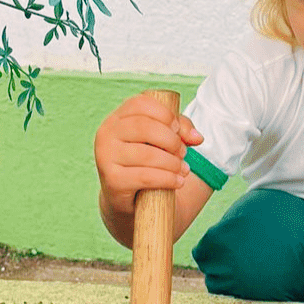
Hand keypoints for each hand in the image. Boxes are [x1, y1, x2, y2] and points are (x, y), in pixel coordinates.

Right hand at [94, 93, 202, 218]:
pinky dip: (167, 179)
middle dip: (171, 140)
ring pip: (146, 154)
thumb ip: (180, 129)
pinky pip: (145, 176)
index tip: (177, 129)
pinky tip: (178, 181)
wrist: (128, 199)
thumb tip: (197, 138)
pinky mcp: (112, 180)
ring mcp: (105, 156)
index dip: (164, 114)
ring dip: (172, 162)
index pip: (140, 103)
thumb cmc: (145, 162)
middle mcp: (106, 133)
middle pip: (144, 127)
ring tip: (183, 169)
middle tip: (183, 153)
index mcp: (117, 118)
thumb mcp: (162, 140)